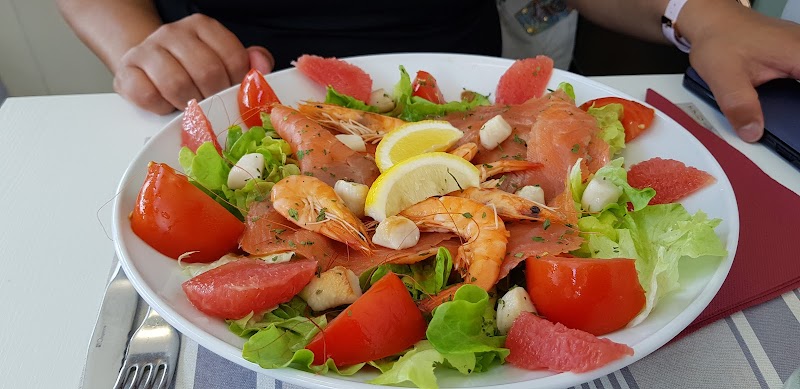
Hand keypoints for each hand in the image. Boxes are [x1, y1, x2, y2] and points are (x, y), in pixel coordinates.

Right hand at [113, 13, 273, 113]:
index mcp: (202, 26)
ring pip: (177, 84)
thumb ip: (248, 62)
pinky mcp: (126, 73)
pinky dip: (162, 108)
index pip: (232, 57)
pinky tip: (167, 104)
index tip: (231, 93)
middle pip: (206, 71)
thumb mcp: (223, 59)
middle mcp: (173, 33)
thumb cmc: (190, 67)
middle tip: (211, 105)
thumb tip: (262, 66)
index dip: (236, 83)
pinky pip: (148, 96)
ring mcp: (146, 50)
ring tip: (189, 106)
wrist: (147, 65)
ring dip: (188, 104)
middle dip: (214, 97)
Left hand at [684, 3, 799, 141]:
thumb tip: (752, 132)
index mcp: (798, 53)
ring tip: (777, 111)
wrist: (711, 22)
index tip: (795, 125)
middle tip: (781, 118)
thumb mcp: (723, 77)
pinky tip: (780, 102)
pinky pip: (798, 77)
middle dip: (797, 110)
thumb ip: (739, 106)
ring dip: (794, 100)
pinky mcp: (793, 55)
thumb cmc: (719, 39)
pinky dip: (792, 92)